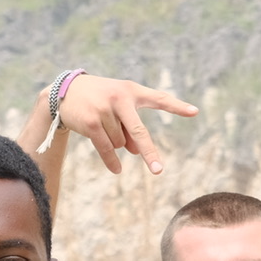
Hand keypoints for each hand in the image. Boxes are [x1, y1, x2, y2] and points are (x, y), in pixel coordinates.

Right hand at [48, 75, 196, 175]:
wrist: (65, 92)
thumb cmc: (99, 99)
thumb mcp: (118, 108)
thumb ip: (130, 127)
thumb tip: (136, 151)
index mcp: (132, 91)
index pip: (159, 98)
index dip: (177, 106)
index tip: (195, 112)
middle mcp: (119, 98)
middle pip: (139, 132)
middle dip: (149, 152)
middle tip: (158, 170)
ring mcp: (104, 111)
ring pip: (120, 142)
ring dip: (115, 143)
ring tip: (103, 127)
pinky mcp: (91, 123)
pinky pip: (106, 149)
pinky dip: (111, 161)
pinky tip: (117, 170)